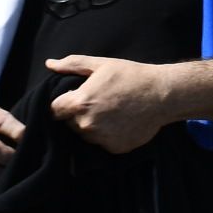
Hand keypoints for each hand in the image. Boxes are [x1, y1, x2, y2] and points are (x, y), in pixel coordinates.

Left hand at [46, 54, 179, 154]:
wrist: (163, 95)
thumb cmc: (131, 76)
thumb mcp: (101, 65)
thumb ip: (72, 65)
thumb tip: (50, 64)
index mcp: (80, 103)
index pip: (54, 110)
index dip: (61, 104)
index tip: (71, 99)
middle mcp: (87, 125)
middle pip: (69, 123)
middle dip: (77, 114)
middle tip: (96, 103)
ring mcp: (101, 139)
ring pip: (85, 134)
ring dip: (91, 126)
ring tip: (109, 112)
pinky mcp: (114, 149)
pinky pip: (101, 143)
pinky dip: (106, 135)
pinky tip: (119, 122)